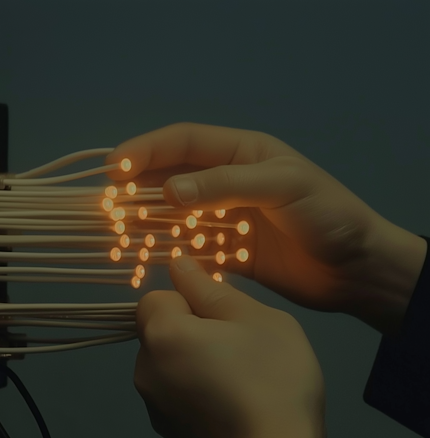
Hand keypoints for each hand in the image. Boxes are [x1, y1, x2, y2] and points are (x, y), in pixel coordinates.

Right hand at [107, 123, 426, 334]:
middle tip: (106, 203)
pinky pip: (188, 246)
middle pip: (172, 177)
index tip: (115, 167)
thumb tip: (168, 192)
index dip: (147, 150)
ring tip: (116, 231)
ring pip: (175, 213)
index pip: (184, 142)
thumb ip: (225, 186)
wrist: (356, 270)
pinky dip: (166, 251)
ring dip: (147, 220)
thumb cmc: (327, 215)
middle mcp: (227, 181)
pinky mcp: (226, 251)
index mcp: (242, 152)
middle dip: (138, 187)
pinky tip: (144, 257)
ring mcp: (225, 217)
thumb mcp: (282, 187)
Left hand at [135, 255, 325, 437]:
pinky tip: (228, 402)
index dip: (189, 300)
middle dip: (191, 328)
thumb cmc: (271, 381)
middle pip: (160, 328)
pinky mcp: (165, 429)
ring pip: (168, 359)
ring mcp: (152, 403)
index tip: (222, 320)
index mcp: (161, 334)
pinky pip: (173, 389)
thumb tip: (178, 264)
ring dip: (192, 358)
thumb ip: (210, 288)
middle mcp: (144, 368)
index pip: (157, 295)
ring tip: (236, 377)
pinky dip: (193, 388)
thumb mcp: (255, 319)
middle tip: (236, 347)